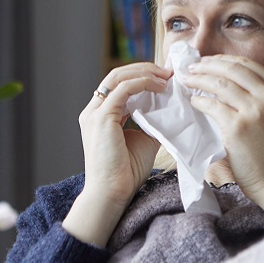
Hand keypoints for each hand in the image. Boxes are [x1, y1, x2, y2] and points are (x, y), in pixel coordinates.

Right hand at [62, 62, 169, 245]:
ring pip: (118, 77)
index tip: (165, 77)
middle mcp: (93, 110)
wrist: (112, 193)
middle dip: (145, 69)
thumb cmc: (125, 173)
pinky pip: (124, 89)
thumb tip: (170, 110)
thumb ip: (150, 123)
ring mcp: (95, 112)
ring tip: (167, 76)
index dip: (142, 76)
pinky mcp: (102, 117)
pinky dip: (143, 83)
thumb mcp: (143, 140)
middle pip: (117, 75)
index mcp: (100, 115)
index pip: (119, 85)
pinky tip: (161, 87)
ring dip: (145, 72)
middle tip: (169, 71)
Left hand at [180, 55, 263, 227]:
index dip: (223, 59)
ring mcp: (253, 110)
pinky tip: (193, 102)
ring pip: (219, 84)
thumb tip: (228, 82)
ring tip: (187, 81)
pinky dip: (199, 101)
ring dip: (198, 79)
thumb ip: (260, 96)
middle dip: (207, 65)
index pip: (246, 64)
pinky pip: (212, 106)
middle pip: (231, 69)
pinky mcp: (237, 127)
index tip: (208, 61)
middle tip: (191, 68)